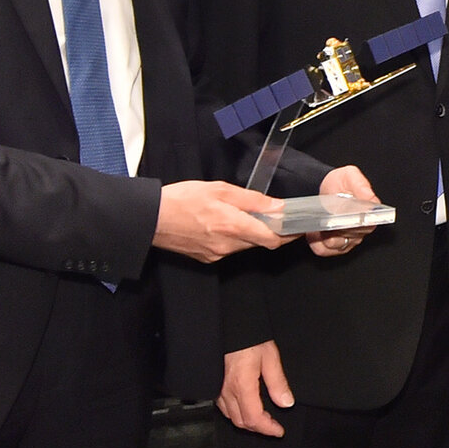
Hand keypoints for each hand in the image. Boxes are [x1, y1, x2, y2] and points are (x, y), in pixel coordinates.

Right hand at [153, 181, 285, 261]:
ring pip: (245, 246)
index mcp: (233, 226)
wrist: (150, 218)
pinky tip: (223, 224)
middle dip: (271, 231)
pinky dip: (234, 238)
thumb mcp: (220, 189)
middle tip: (274, 216)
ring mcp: (217, 254)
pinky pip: (229, 249)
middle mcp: (228, 245)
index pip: (273, 239)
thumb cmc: (183, 198)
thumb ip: (253, 200)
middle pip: (261, 243)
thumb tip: (279, 207)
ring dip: (251, 233)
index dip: (288, 234)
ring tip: (242, 215)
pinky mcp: (207, 258)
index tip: (297, 225)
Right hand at [217, 340, 292, 436]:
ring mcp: (218, 389)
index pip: (254, 418)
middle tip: (273, 425)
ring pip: (230, 416)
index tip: (279, 431)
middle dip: (258, 428)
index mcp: (242, 386)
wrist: (229, 325)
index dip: (268, 429)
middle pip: (241, 421)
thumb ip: (278, 383)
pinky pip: (223, 407)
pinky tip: (246, 407)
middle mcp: (226, 391)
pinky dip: (236, 413)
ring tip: (262, 418)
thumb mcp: (270, 357)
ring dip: (247, 422)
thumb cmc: (248, 338)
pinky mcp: (214, 384)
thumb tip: (286, 403)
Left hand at [306, 165, 381, 257]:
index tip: (345, 218)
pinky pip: (324, 250)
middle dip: (338, 226)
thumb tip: (371, 199)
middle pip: (351, 235)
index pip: (367, 224)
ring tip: (320, 223)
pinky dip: (317, 242)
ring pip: (337, 245)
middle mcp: (361, 230)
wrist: (324, 189)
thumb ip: (361, 186)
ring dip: (326, 235)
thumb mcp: (350, 176)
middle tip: (328, 216)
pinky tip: (315, 232)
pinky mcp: (333, 247)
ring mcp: (348, 240)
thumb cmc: (340, 183)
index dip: (355, 222)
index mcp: (370, 214)